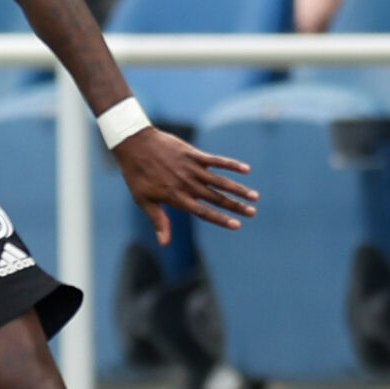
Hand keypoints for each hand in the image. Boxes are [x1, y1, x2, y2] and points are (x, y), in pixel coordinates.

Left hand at [112, 128, 256, 244]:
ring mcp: (191, 168)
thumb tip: (164, 243)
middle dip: (236, 206)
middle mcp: (187, 184)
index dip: (221, 219)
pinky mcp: (193, 154)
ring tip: (255, 197)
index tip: (237, 225)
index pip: (203, 212)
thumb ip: (158, 220)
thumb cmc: (137, 175)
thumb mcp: (143, 200)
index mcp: (176, 197)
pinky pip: (216, 160)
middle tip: (253, 213)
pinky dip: (231, 164)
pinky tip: (246, 169)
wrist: (134, 145)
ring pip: (220, 181)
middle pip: (216, 198)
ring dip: (238, 189)